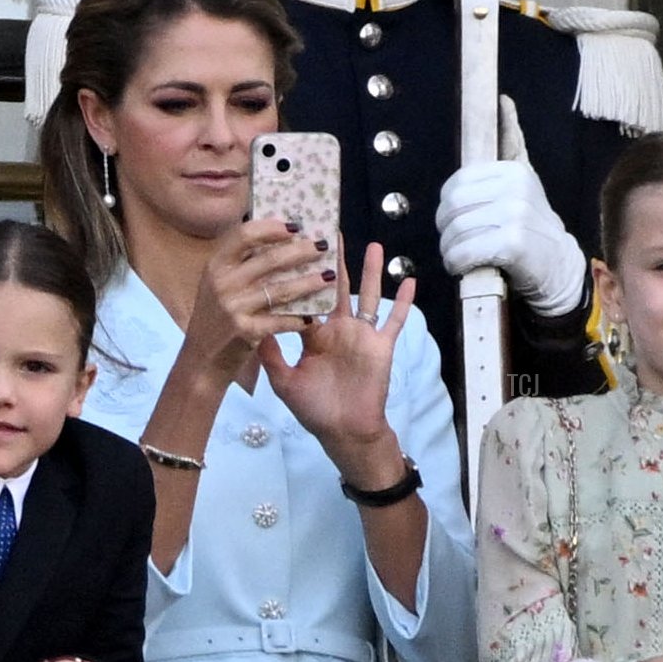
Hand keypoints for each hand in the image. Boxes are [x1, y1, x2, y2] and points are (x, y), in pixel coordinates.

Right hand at [182, 219, 329, 385]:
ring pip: (279, 289)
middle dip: (300, 251)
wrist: (202, 360)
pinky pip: (280, 320)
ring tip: (328, 277)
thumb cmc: (216, 318)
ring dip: (308, 282)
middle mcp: (222, 282)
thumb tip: (276, 237)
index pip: (244, 235)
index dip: (272, 227)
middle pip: (268, 259)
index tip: (295, 226)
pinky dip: (298, 318)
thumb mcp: (218, 285)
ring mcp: (233, 307)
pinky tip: (312, 317)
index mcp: (216, 265)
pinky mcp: (244, 331)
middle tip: (321, 247)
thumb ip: (240, 265)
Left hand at [259, 242, 414, 479]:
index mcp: (312, 334)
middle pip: (334, 287)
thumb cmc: (314, 409)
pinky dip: (403, 302)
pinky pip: (393, 321)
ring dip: (370, 271)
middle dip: (332, 259)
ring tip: (372, 244)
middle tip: (330, 229)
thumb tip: (253, 324)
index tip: (293, 248)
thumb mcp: (284, 382)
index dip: (298, 275)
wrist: (344, 432)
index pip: (304, 297)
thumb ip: (270, 354)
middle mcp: (336, 329)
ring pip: (366, 296)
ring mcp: (360, 335)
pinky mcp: (380, 346)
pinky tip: (409, 280)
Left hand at [435, 96, 585, 315]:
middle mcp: (515, 189)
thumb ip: (511, 143)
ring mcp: (515, 216)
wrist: (560, 266)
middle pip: (453, 206)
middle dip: (446, 228)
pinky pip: (464, 252)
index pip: (458, 182)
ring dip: (449, 250)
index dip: (448, 204)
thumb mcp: (523, 180)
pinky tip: (464, 268)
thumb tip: (503, 101)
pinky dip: (457, 264)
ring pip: (456, 231)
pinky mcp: (512, 244)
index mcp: (513, 171)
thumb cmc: (533, 225)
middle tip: (453, 242)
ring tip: (458, 257)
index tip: (455, 219)